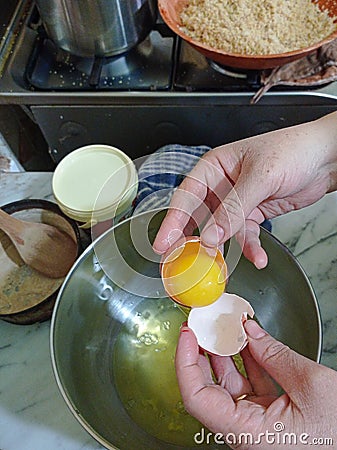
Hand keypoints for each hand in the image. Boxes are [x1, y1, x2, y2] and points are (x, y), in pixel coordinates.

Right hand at [153, 112, 336, 267]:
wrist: (325, 158)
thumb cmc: (293, 150)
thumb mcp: (260, 178)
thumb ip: (233, 208)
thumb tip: (210, 235)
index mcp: (215, 166)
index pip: (187, 195)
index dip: (173, 220)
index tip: (163, 242)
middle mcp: (222, 185)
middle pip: (199, 216)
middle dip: (192, 239)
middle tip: (181, 261)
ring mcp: (237, 201)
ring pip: (222, 230)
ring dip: (225, 249)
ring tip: (221, 266)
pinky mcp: (253, 214)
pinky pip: (245, 235)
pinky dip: (250, 247)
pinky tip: (256, 257)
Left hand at [176, 320, 336, 448]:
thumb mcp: (311, 386)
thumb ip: (275, 355)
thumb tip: (250, 331)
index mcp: (245, 432)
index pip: (196, 397)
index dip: (186, 361)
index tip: (188, 333)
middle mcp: (243, 432)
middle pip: (207, 388)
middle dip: (201, 352)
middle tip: (200, 325)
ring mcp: (254, 425)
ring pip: (227, 385)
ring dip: (224, 354)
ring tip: (222, 327)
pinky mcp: (266, 418)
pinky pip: (248, 386)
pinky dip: (246, 362)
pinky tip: (246, 341)